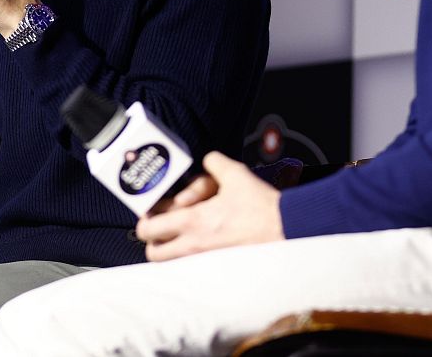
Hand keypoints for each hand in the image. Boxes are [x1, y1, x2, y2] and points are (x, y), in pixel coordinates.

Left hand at [135, 152, 283, 260]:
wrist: (287, 228)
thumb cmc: (261, 205)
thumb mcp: (235, 174)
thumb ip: (214, 163)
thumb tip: (207, 162)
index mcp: (192, 221)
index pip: (147, 230)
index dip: (144, 220)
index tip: (151, 213)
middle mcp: (194, 245)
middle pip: (153, 253)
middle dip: (152, 240)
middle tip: (159, 228)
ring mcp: (206, 261)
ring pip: (171, 265)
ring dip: (168, 251)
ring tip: (177, 237)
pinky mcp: (219, 269)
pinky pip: (191, 269)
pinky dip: (188, 260)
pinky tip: (198, 245)